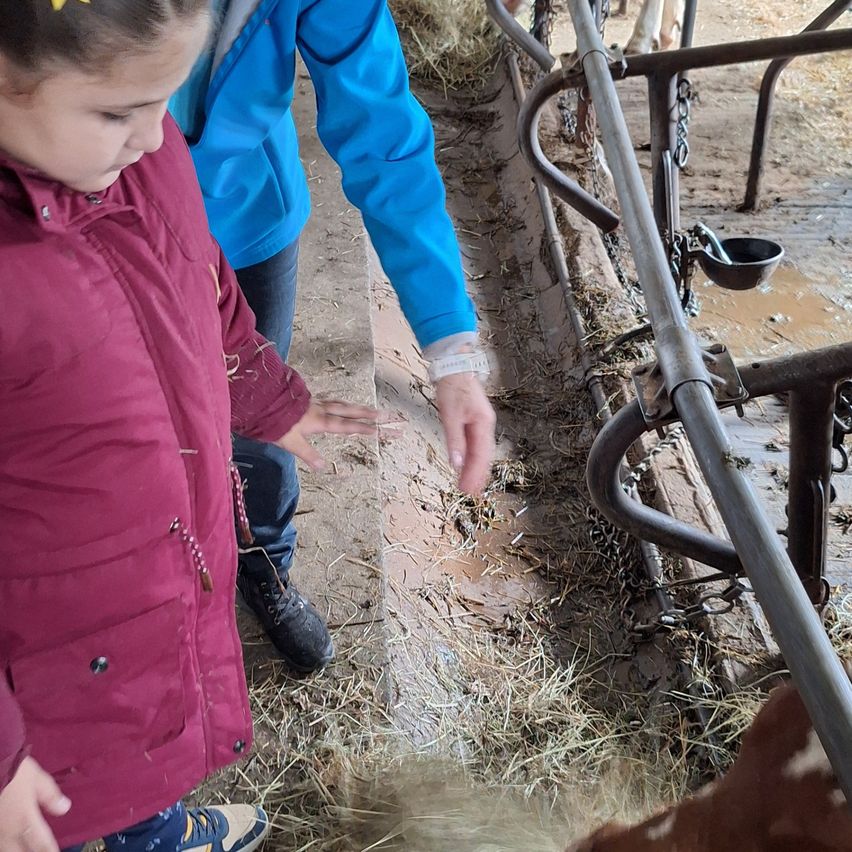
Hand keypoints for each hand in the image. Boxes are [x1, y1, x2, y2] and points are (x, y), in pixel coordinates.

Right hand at [0, 757, 70, 851]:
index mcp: (25, 820)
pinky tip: (8, 842)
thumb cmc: (10, 770)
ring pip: (5, 850)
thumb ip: (50, 796)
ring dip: (16, 850)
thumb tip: (65, 808)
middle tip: (41, 850)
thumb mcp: (36, 778)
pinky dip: (3, 845)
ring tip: (24, 847)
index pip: (41, 844)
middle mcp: (7, 832)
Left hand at [276, 400, 387, 470]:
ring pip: (343, 405)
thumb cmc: (275, 423)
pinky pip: (332, 401)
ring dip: (358, 408)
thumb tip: (322, 467)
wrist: (262, 401)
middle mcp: (322, 411)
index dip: (364, 428)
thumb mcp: (291, 442)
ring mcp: (316, 404)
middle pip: (351, 412)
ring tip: (371, 410)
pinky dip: (342, 403)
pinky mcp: (310, 401)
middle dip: (370, 415)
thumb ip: (308, 454)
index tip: (380, 430)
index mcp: (320, 421)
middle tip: (388, 415)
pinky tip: (340, 404)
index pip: (347, 426)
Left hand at [435, 372, 495, 493]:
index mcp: (483, 424)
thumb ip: (454, 441)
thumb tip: (457, 463)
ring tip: (469, 484)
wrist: (453, 366)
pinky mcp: (474, 421)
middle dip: (477, 475)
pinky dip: (472, 457)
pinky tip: (466, 464)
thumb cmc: (452, 387)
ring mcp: (481, 423)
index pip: (481, 456)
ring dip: (475, 468)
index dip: (475, 475)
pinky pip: (476, 444)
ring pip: (481, 451)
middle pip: (484, 456)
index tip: (468, 490)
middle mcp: (486, 425)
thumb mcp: (449, 416)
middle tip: (470, 493)